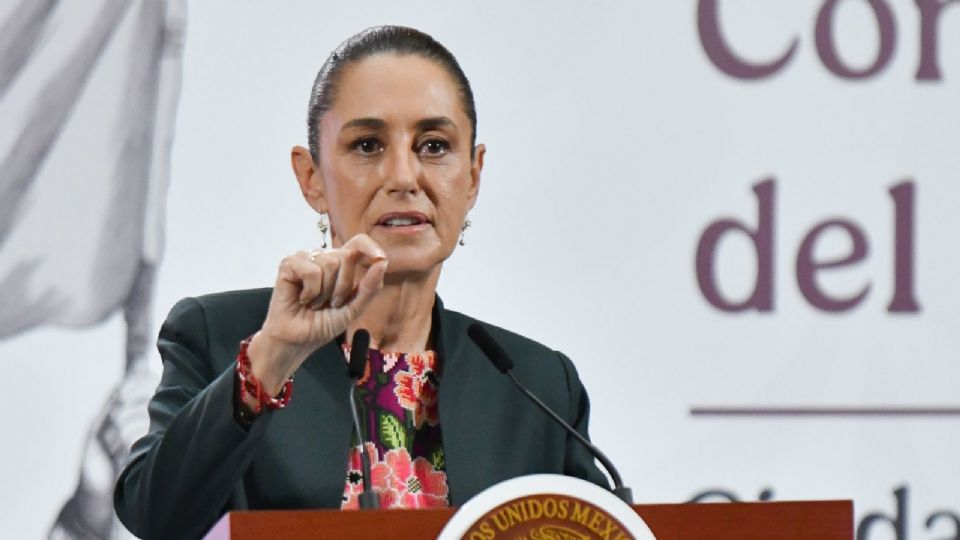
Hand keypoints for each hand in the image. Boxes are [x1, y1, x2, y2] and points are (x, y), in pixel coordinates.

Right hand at [247, 234, 387, 393]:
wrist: (297, 341)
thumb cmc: (322, 324)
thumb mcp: (354, 308)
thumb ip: (370, 287)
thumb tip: (383, 262)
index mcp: (341, 265)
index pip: (359, 242)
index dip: (370, 246)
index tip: (380, 258)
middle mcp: (324, 257)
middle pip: (347, 256)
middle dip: (344, 286)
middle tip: (331, 303)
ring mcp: (306, 259)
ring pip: (330, 262)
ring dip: (325, 292)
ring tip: (315, 303)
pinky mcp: (289, 264)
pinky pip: (311, 270)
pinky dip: (311, 291)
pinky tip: (303, 299)